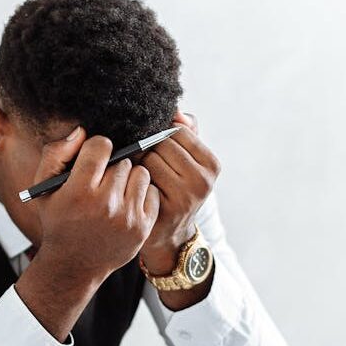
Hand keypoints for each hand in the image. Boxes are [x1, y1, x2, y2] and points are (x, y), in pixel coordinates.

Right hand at [34, 126, 160, 283]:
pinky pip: (152, 192)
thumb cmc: (58, 221)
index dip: (95, 150)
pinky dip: (142, 194)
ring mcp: (127, 217)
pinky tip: (126, 203)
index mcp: (79, 192)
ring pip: (140, 173)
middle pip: (123, 160)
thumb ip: (56, 154)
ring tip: (116, 191)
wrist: (73, 265)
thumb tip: (82, 132)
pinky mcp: (142, 227)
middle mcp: (105, 204)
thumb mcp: (44, 189)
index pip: (101, 146)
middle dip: (112, 166)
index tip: (92, 161)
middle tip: (102, 181)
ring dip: (129, 178)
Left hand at [138, 111, 219, 275]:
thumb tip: (176, 110)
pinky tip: (134, 188)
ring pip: (149, 160)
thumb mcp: (187, 161)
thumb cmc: (175, 190)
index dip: (160, 135)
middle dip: (147, 148)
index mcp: (212, 164)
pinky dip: (133, 180)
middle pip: (161, 144)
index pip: (178, 131)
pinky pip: (140, 180)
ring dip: (137, 164)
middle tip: (141, 161)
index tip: (153, 146)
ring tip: (138, 174)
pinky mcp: (164, 211)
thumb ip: (186, 132)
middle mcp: (203, 181)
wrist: (170, 235)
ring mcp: (185, 198)